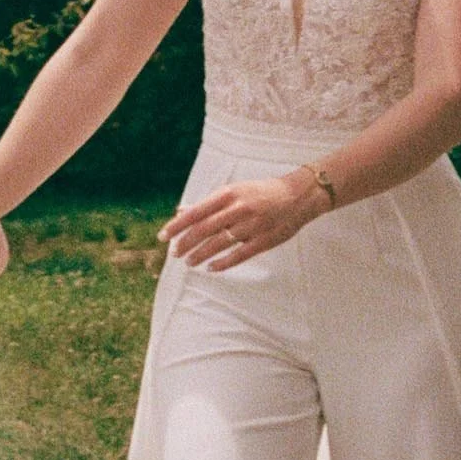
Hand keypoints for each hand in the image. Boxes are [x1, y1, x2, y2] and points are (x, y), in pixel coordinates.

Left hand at [162, 169, 322, 271]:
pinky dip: (223, 263)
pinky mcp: (264, 240)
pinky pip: (240, 254)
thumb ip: (207, 204)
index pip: (196, 212)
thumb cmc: (259, 193)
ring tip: (188, 262)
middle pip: (204, 229)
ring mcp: (252, 225)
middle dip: (186, 242)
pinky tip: (211, 268)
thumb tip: (180, 211)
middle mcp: (238, 208)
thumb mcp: (233, 192)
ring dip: (201, 254)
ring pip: (219, 243)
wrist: (297, 196)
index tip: (163, 236)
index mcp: (228, 194)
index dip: (177, 225)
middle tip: (174, 253)